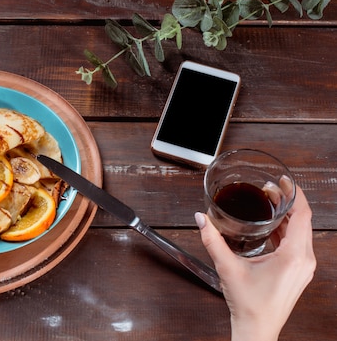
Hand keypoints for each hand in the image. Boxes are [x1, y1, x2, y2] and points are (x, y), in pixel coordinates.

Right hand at [195, 184, 315, 340]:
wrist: (257, 329)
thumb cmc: (249, 305)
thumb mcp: (228, 267)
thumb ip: (212, 240)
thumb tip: (202, 219)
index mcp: (293, 256)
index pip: (303, 215)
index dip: (295, 194)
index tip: (284, 181)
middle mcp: (304, 260)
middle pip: (303, 220)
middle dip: (287, 201)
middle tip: (269, 189)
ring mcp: (303, 267)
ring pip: (301, 231)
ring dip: (287, 215)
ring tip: (269, 202)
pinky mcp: (298, 271)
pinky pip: (297, 243)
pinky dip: (286, 229)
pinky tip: (270, 225)